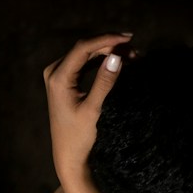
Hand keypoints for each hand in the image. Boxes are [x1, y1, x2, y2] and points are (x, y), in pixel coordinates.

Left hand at [41, 33, 132, 184]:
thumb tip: (117, 57)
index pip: (83, 48)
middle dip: (110, 46)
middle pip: (85, 49)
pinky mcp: (66, 81)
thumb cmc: (80, 136)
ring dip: (108, 53)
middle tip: (137, 50)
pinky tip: (119, 62)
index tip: (128, 38)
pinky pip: (85, 64)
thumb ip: (105, 82)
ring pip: (86, 55)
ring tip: (133, 56)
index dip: (106, 39)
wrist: (68, 154)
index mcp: (58, 77)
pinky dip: (102, 61)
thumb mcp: (94, 109)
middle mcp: (55, 71)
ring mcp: (59, 75)